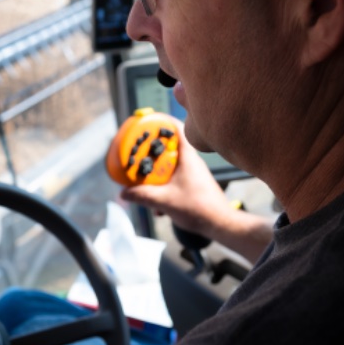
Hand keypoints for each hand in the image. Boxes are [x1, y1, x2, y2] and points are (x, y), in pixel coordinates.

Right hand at [120, 127, 273, 263]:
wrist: (219, 224)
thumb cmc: (198, 208)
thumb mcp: (165, 201)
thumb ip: (143, 196)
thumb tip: (124, 193)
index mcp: (188, 158)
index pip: (177, 130)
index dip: (163, 122)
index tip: (150, 120)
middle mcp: (192, 162)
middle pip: (170, 148)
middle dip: (154, 153)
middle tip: (140, 154)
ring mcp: (194, 174)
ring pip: (172, 167)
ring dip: (159, 176)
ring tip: (147, 187)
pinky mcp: (195, 185)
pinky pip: (176, 180)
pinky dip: (166, 189)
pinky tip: (159, 207)